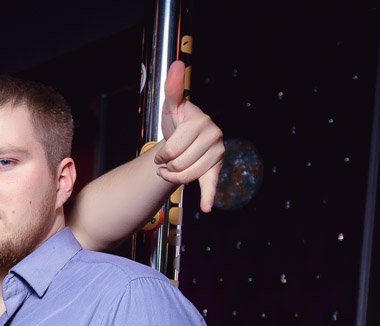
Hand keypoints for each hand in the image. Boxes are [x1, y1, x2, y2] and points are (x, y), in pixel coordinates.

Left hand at [155, 60, 224, 211]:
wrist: (185, 140)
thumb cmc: (177, 122)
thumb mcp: (173, 106)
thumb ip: (173, 88)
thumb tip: (177, 63)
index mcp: (201, 121)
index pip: (172, 149)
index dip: (162, 155)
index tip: (161, 154)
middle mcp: (214, 135)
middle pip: (179, 164)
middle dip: (167, 166)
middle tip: (166, 162)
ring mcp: (217, 153)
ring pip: (186, 176)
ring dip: (174, 177)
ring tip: (172, 169)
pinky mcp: (216, 169)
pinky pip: (212, 184)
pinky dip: (208, 197)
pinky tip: (206, 208)